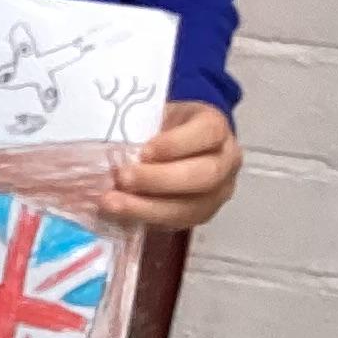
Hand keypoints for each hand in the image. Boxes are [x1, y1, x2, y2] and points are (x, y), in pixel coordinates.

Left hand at [102, 100, 242, 230]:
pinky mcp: (201, 215)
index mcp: (217, 127)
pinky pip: (176, 223)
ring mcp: (218, 193)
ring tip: (112, 203)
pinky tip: (118, 214)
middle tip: (122, 179)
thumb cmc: (163, 124)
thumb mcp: (156, 114)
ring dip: (147, 208)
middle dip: (159, 180)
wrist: (178, 141)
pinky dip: (144, 219)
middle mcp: (226, 161)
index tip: (143, 152)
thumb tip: (110, 146)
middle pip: (203, 176)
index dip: (176, 144)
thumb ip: (142, 128)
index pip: (207, 133)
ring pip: (190, 207)